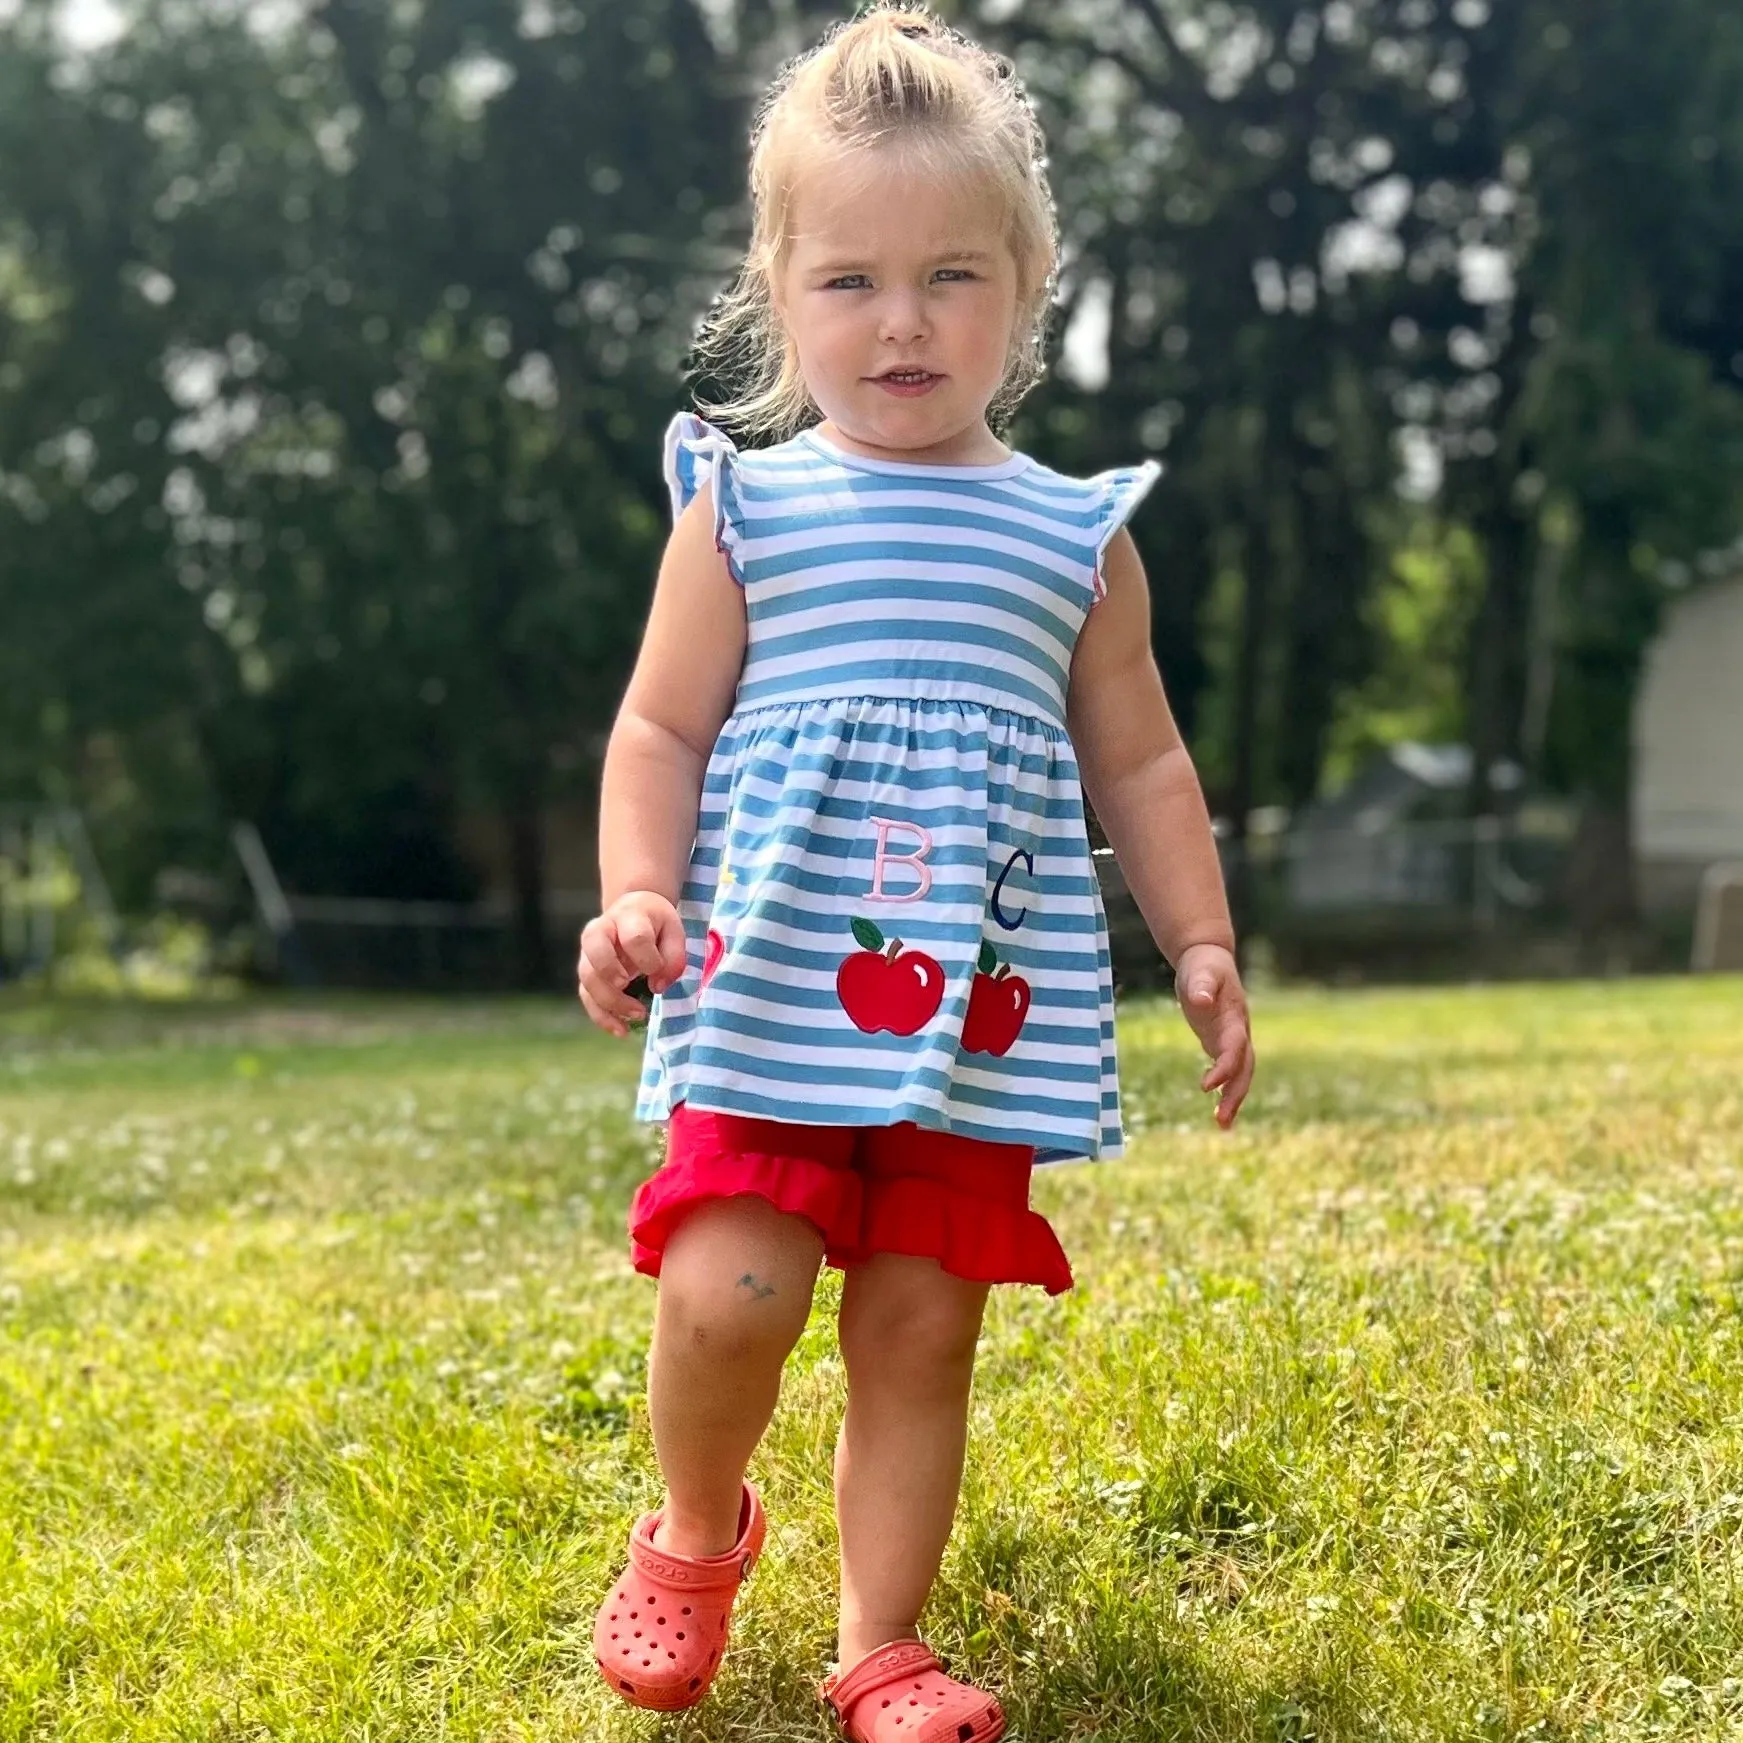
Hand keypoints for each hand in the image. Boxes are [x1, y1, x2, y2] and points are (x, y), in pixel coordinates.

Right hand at [577, 892, 687, 1038]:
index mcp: (628, 916)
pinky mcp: (588, 974)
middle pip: (596, 952)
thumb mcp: (674, 931)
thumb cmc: (656, 924)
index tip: (656, 970)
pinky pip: (587, 997)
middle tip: (629, 987)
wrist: (632, 911)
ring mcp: (589, 953)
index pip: (633, 937)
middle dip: (611, 973)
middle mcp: (601, 931)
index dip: (646, 957)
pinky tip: (621, 1030)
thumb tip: (658, 986)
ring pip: (588, 978)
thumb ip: (673, 956)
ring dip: (610, 1002)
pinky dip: (602, 1016)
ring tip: (639, 1015)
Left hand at [1174, 942, 1254, 1128]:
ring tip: (1222, 1126)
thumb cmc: (1203, 964)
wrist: (1208, 958)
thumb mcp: (1200, 972)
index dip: (1224, 1068)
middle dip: (1235, 1095)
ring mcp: (1232, 1038)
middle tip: (1222, 1122)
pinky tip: (1217, 1110)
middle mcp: (1238, 1032)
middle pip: (1244, 1069)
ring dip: (1233, 1098)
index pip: (1234, 1048)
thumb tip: (1199, 1001)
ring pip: (1239, 1074)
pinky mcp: (1221, 1041)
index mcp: (1234, 1018)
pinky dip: (1224, 1089)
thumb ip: (1201, 985)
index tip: (1206, 1086)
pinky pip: (1228, 1070)